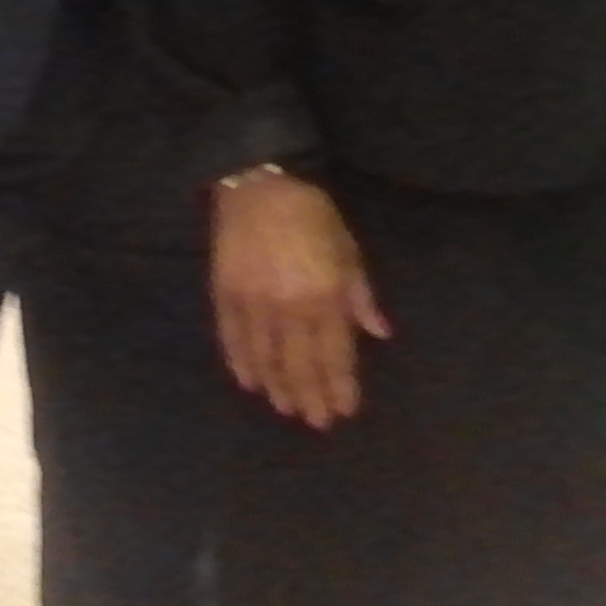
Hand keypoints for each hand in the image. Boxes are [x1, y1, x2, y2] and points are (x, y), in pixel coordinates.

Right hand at [210, 171, 389, 427]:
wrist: (260, 184)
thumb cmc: (313, 215)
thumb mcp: (348, 250)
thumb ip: (360, 296)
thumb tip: (380, 333)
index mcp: (325, 296)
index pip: (335, 354)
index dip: (339, 386)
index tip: (343, 410)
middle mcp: (289, 308)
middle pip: (300, 365)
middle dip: (310, 396)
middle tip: (316, 421)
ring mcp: (254, 304)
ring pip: (266, 359)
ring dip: (278, 387)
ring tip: (286, 408)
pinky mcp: (225, 296)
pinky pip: (233, 340)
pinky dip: (242, 364)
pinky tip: (250, 382)